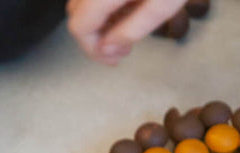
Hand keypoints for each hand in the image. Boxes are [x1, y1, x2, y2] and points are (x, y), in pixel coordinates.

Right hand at [66, 0, 184, 62]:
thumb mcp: (162, 5)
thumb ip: (132, 30)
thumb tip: (107, 50)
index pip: (80, 27)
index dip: (94, 50)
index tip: (114, 59)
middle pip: (77, 14)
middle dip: (96, 37)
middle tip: (123, 48)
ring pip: (82, 2)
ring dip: (99, 21)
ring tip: (127, 28)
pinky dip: (103, 4)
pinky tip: (126, 7)